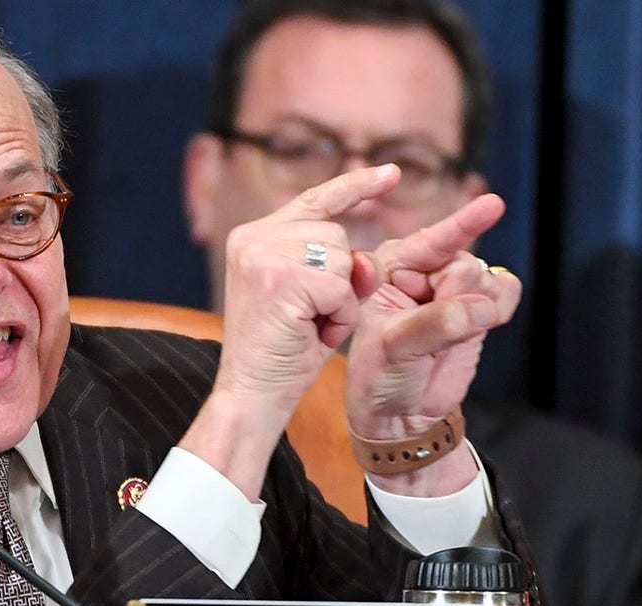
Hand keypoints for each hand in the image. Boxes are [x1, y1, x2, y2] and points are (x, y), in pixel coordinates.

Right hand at [181, 165, 401, 498]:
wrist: (250, 395)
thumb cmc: (281, 353)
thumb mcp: (313, 298)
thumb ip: (339, 267)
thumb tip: (368, 260)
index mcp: (252, 237)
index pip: (314, 199)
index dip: (356, 186)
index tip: (391, 173)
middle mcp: (252, 237)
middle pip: (337, 235)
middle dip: (341, 280)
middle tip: (309, 318)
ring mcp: (263, 254)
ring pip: (343, 259)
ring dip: (341, 300)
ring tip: (308, 326)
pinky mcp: (281, 278)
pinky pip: (343, 288)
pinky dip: (339, 317)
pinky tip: (312, 334)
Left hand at [346, 191, 519, 492]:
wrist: (400, 413)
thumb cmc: (381, 376)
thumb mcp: (396, 348)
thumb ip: (436, 323)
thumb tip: (482, 308)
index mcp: (389, 267)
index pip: (430, 241)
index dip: (461, 225)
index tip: (494, 205)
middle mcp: (422, 269)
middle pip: (464, 264)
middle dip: (456, 298)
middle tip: (433, 331)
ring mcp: (452, 286)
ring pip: (487, 278)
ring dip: (478, 308)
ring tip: (447, 336)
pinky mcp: (478, 305)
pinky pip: (506, 289)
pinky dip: (501, 307)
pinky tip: (481, 324)